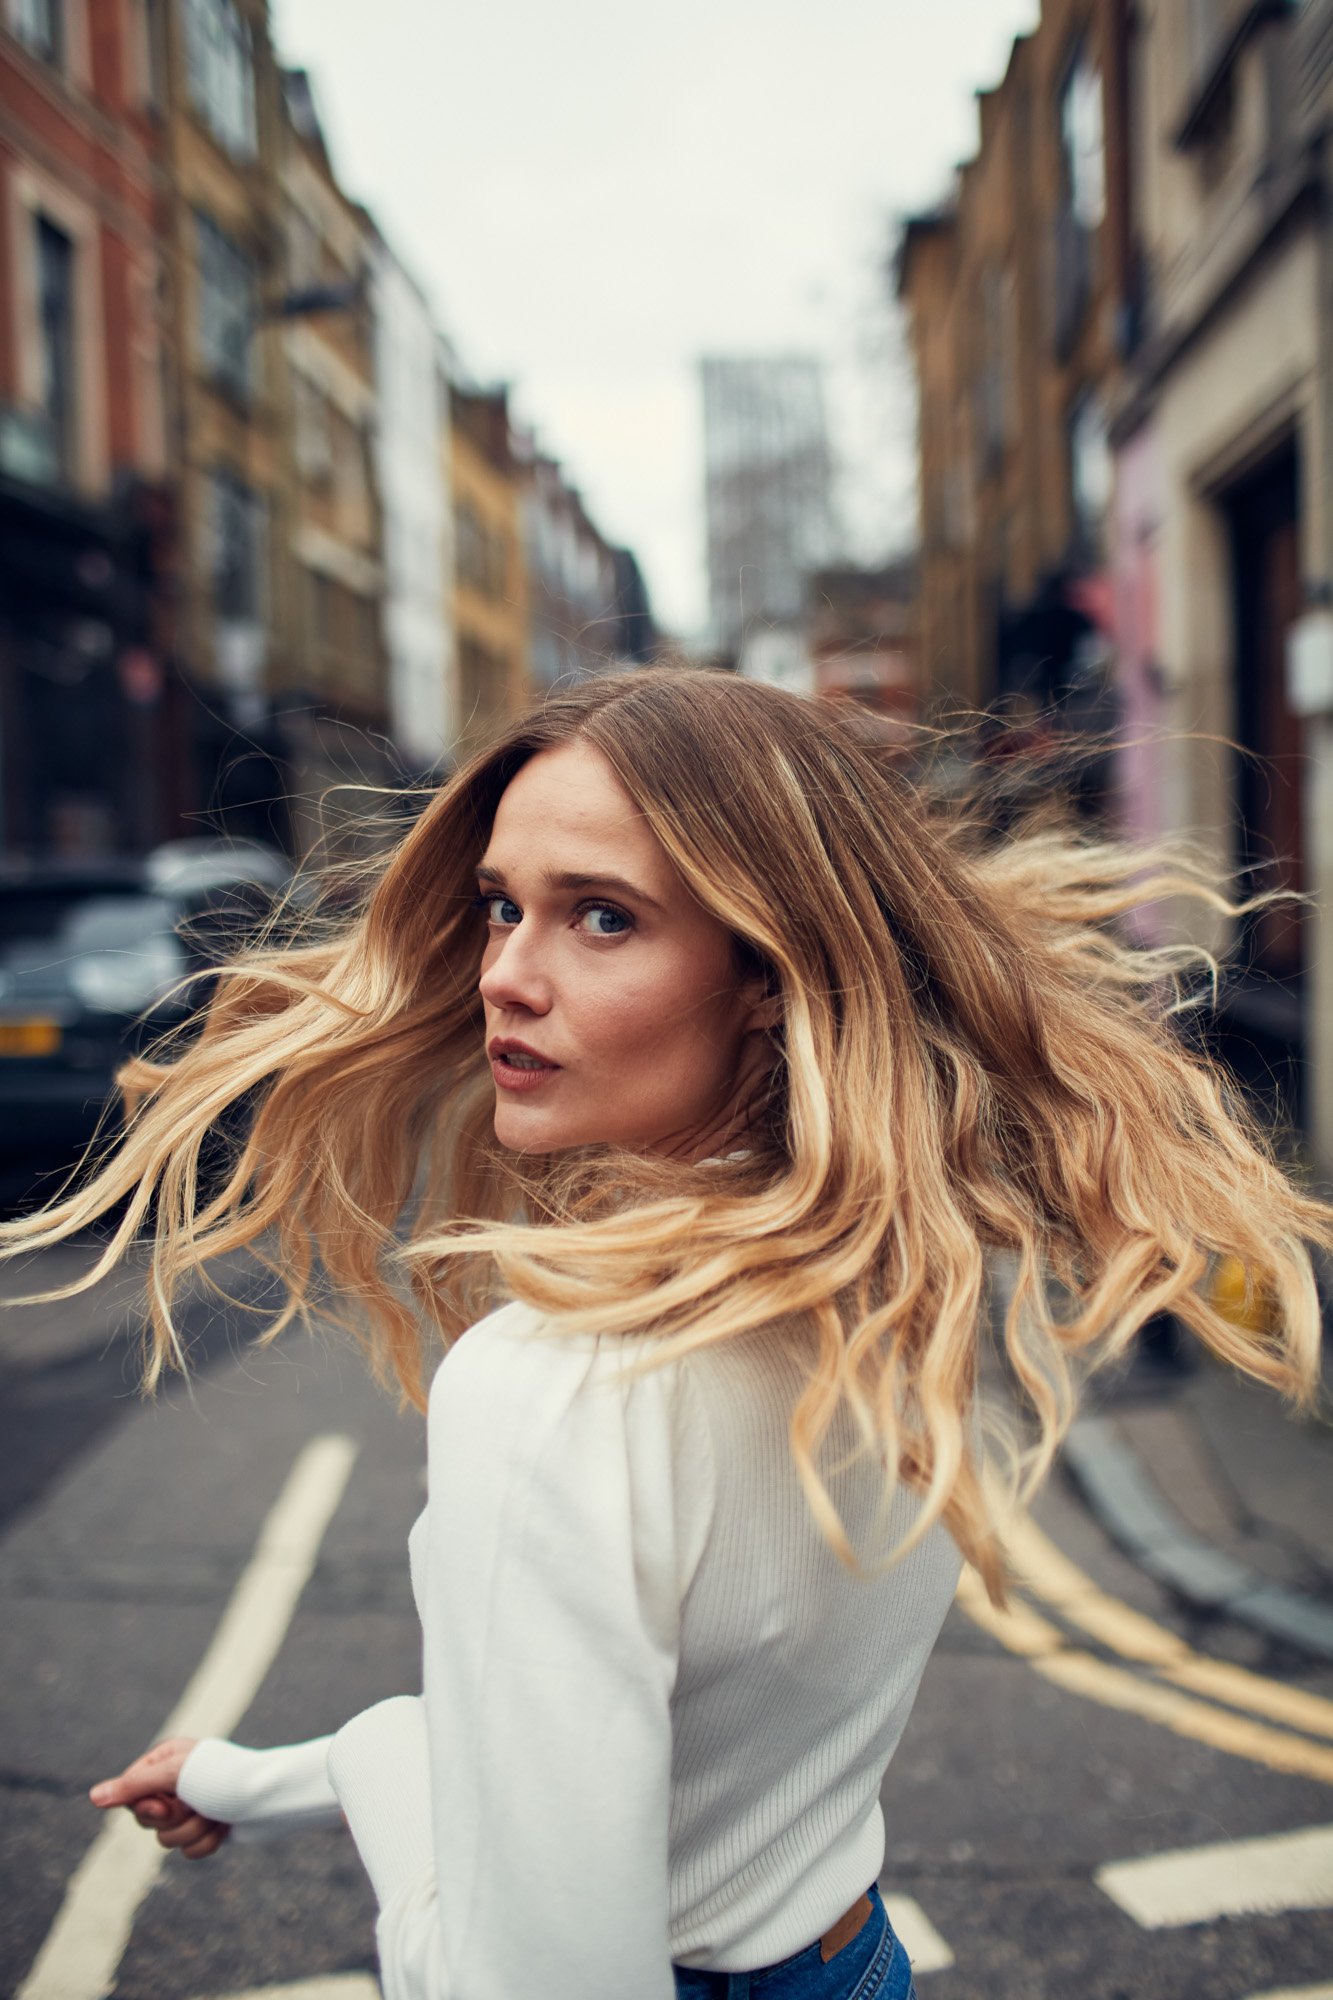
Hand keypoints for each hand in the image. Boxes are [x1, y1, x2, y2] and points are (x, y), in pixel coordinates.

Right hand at [89, 1735, 229, 1859]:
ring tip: (218, 1813)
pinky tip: (225, 1827)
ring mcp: (192, 1807)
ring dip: (195, 1830)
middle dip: (175, 1819)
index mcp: (166, 1760)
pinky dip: (207, 1843)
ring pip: (168, 1840)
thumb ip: (134, 1787)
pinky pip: (190, 1851)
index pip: (131, 1793)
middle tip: (198, 1804)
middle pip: (148, 1820)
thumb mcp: (177, 1776)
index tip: (166, 1803)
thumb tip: (94, 1796)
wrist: (273, 1797)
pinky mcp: (206, 1829)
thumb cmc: (226, 1777)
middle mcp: (176, 1783)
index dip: (146, 1806)